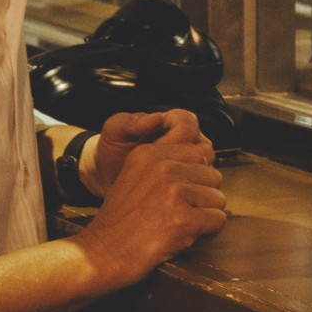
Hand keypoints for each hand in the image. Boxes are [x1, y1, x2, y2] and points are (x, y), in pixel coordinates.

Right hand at [74, 118, 226, 290]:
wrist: (102, 254)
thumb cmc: (120, 221)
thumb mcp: (135, 175)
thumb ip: (166, 163)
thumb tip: (208, 158)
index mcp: (150, 153)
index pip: (201, 152)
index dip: (196, 176)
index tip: (181, 194)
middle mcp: (163, 167)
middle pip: (213, 175)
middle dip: (202, 197)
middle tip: (179, 213)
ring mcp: (174, 192)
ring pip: (218, 199)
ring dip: (205, 216)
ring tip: (179, 225)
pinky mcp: (183, 220)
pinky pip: (218, 220)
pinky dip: (208, 233)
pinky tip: (185, 237)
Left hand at [95, 108, 209, 192]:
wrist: (108, 176)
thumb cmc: (113, 150)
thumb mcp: (115, 131)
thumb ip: (133, 122)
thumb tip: (155, 118)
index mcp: (172, 122)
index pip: (188, 126)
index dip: (174, 139)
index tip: (154, 149)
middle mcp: (187, 142)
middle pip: (203, 148)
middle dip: (182, 161)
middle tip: (158, 170)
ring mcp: (189, 163)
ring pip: (204, 169)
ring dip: (185, 178)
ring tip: (160, 183)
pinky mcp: (188, 183)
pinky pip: (198, 188)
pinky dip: (185, 192)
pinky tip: (164, 194)